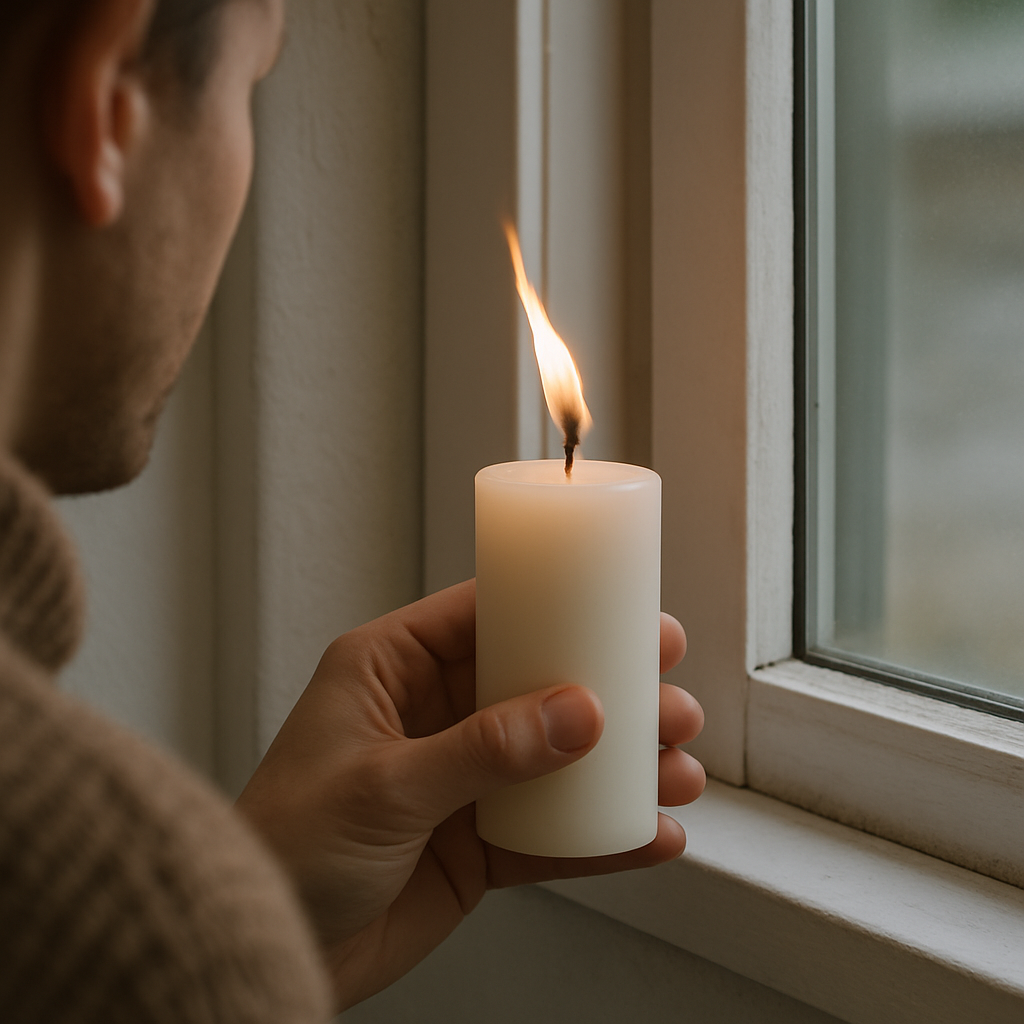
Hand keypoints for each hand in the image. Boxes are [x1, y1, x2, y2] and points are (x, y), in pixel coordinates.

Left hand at [236, 580, 704, 1010]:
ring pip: (553, 757)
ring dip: (618, 764)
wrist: (270, 949)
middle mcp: (429, 715)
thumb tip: (576, 713)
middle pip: (535, 684)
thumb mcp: (385, 786)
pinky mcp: (474, 842)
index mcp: (390, 670)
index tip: (622, 609)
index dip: (554, 607)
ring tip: (678, 771)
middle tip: (666, 695)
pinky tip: (648, 835)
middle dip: (606, 690)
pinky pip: (549, 830)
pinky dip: (599, 834)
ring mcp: (457, 779)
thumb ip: (483, 749)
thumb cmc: (285, 847)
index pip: (481, 616)